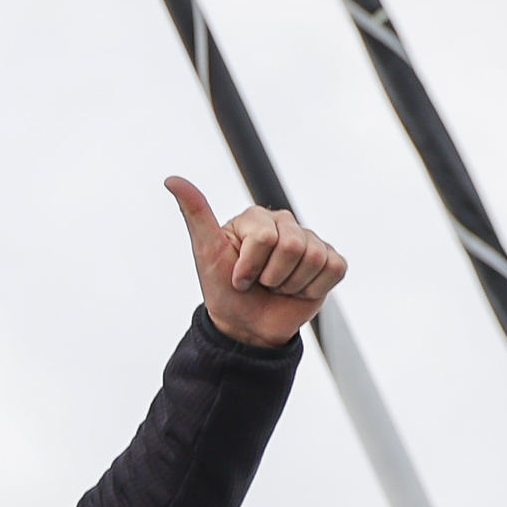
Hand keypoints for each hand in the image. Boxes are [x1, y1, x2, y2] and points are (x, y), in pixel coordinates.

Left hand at [170, 175, 344, 346]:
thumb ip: (194, 214)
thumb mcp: (205, 252)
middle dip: (271, 276)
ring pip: (315, 259)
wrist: (246, 326)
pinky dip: (313, 289)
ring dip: (291, 285)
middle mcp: (285, 223)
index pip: (266, 238)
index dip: (250, 267)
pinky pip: (334, 269)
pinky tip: (297, 289)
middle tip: (260, 282)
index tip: (237, 277)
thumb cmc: (223, 289)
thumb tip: (172, 179)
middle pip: (293, 246)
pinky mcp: (331, 261)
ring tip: (277, 286)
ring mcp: (311, 241)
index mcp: (256, 218)